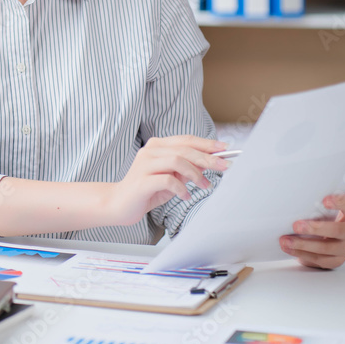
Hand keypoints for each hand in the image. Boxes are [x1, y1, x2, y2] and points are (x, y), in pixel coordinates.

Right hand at [111, 135, 229, 225]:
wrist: (119, 203)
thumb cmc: (147, 190)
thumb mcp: (171, 177)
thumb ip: (186, 169)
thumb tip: (209, 163)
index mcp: (157, 146)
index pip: (186, 140)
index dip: (206, 143)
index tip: (225, 148)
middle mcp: (150, 151)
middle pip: (184, 149)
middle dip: (207, 158)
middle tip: (225, 166)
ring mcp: (144, 165)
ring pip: (177, 161)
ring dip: (196, 174)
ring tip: (205, 185)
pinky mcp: (142, 181)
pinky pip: (168, 180)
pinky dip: (182, 188)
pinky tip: (185, 195)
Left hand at [280, 193, 344, 269]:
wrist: (324, 240)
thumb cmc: (321, 219)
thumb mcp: (321, 210)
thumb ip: (315, 206)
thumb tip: (291, 200)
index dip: (339, 202)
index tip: (324, 200)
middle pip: (337, 230)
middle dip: (314, 228)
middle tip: (296, 226)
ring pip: (326, 248)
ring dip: (303, 244)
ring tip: (286, 240)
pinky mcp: (337, 260)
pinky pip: (319, 259)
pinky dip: (302, 254)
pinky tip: (290, 249)